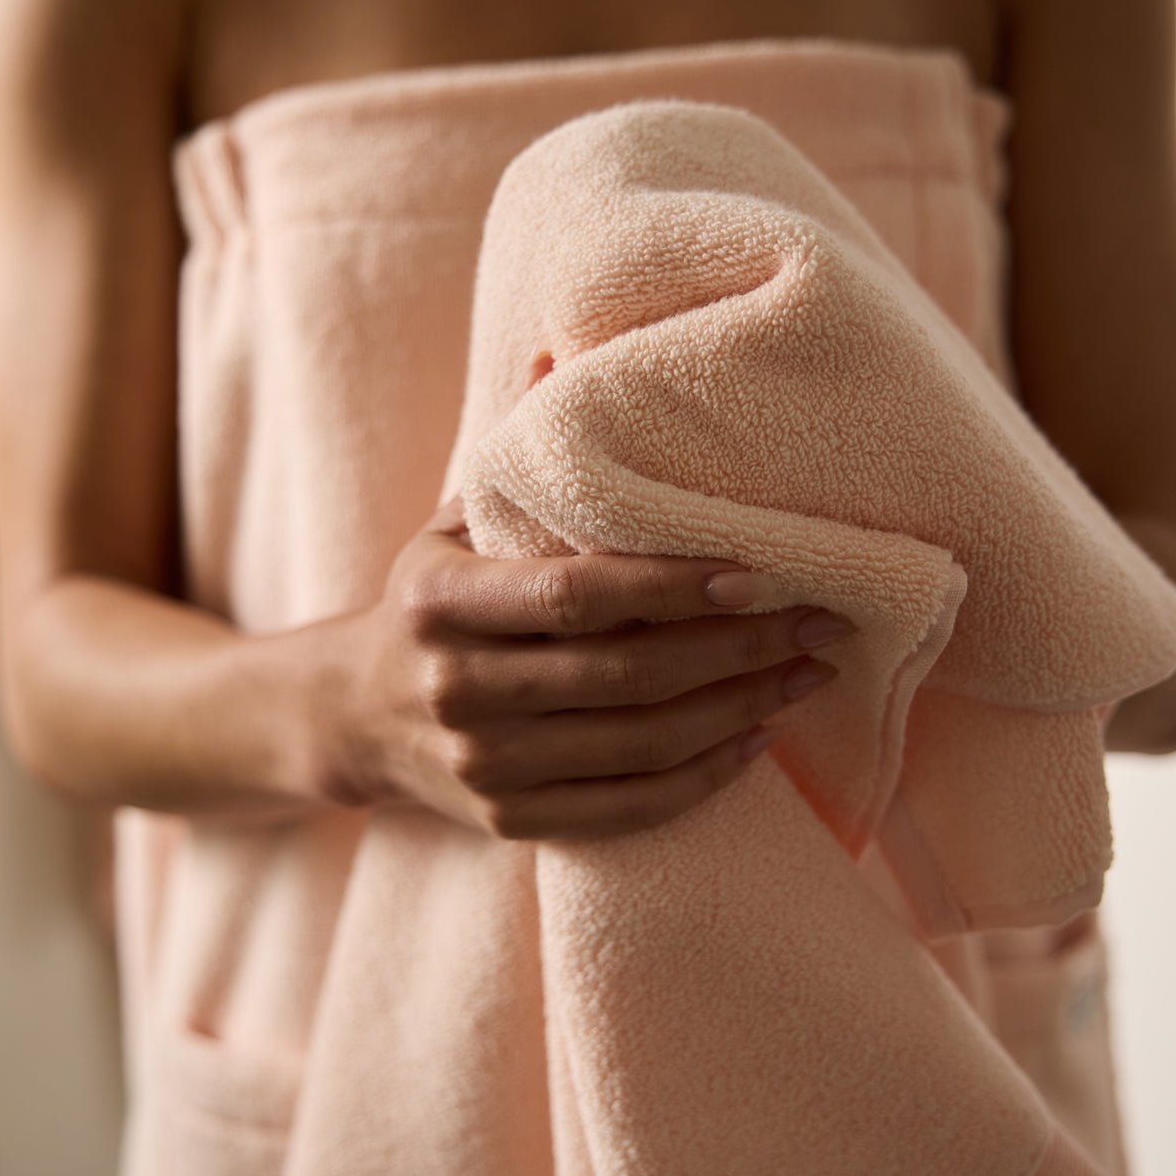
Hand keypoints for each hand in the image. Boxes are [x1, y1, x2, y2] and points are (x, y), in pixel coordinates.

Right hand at [319, 493, 855, 841]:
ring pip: (639, 748)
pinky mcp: (510, 820)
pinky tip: (758, 738)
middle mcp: (457, 689)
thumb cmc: (429, 600)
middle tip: (823, 623)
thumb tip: (563, 354)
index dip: (673, 587)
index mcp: (442, 602)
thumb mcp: (453, 521)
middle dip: (738, 650)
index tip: (762, 572)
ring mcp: (484, 766)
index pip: (576, 595)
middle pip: (624, 676)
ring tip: (808, 675)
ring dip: (741, 712)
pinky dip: (704, 778)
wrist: (352, 715)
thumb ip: (518, 456)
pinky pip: (628, 809)